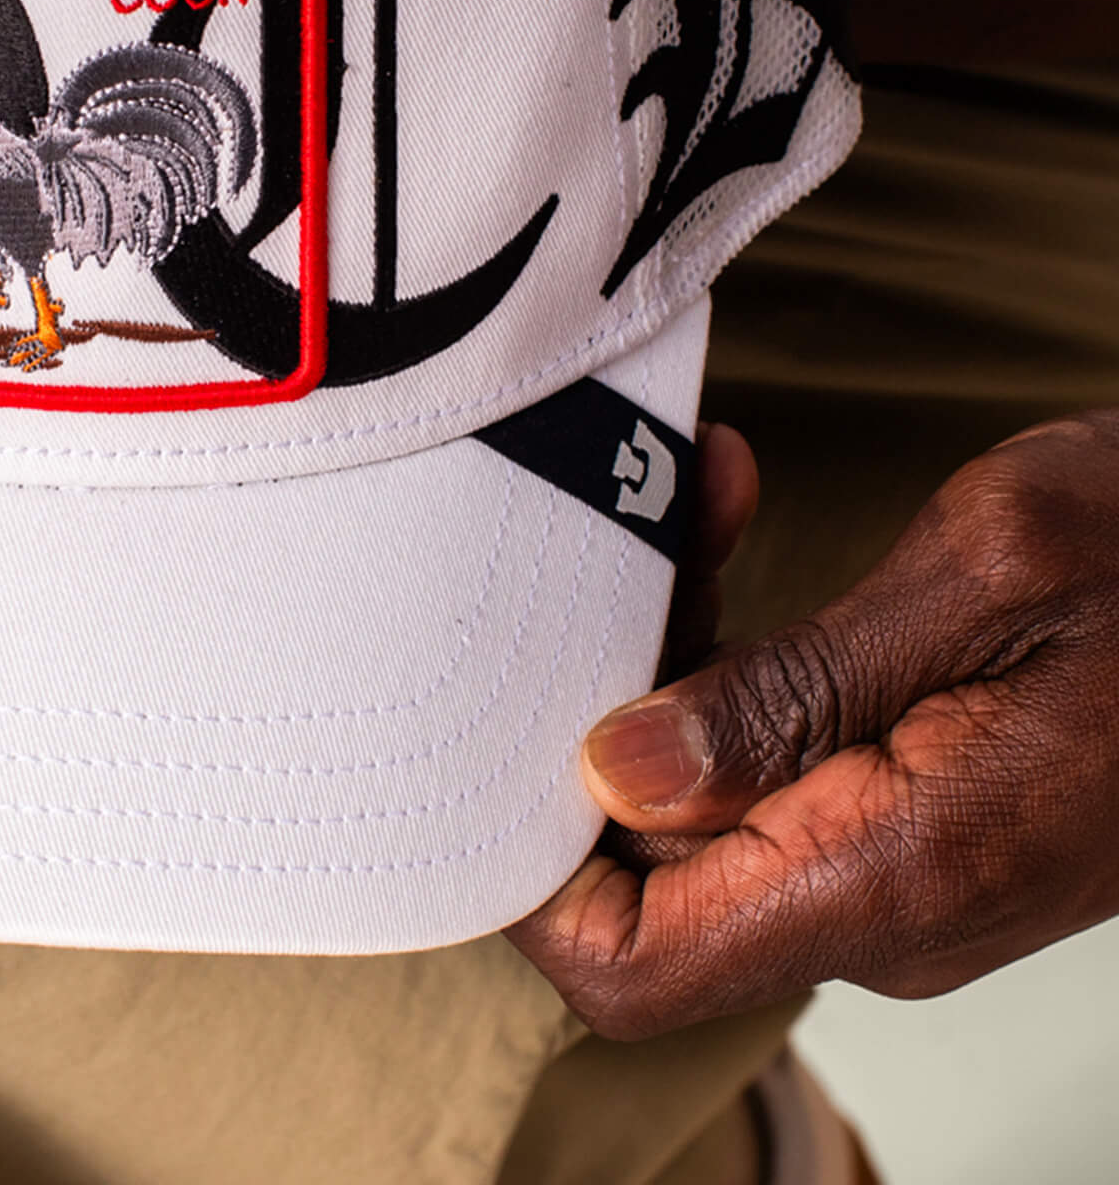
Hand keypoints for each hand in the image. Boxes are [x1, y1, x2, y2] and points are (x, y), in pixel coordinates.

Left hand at [508, 411, 1118, 1038]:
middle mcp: (879, 900)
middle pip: (638, 867)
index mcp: (894, 869)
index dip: (531, 877)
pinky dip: (726, 660)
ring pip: (691, 800)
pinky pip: (760, 765)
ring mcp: (891, 866)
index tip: (492, 727)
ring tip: (698, 508)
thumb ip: (791, 691)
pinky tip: (731, 535)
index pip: (634, 966)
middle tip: (616, 547)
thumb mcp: (982, 578)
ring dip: (666, 654)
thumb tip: (616, 772)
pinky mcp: (902, 817)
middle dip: (596, 705)